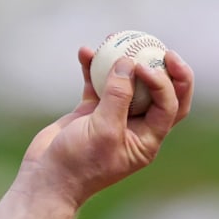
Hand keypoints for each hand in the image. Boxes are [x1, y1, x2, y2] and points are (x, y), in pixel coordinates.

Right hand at [18, 46, 194, 206]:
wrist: (47, 179)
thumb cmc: (79, 163)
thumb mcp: (103, 131)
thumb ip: (118, 97)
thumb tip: (129, 63)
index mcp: (148, 139)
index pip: (170, 107)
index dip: (166, 83)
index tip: (144, 67)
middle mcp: (136, 127)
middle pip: (160, 93)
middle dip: (164, 70)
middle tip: (161, 48)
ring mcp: (113, 117)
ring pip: (126, 83)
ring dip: (123, 61)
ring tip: (115, 40)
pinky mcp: (91, 111)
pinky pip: (97, 83)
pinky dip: (92, 67)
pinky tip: (84, 51)